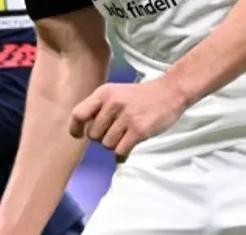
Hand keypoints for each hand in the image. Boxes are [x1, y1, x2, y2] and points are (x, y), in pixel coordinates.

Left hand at [70, 78, 188, 157]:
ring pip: (107, 145)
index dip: (76, 128)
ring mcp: (126, 117)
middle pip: (93, 135)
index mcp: (104, 93)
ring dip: (114, 145)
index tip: (78, 135)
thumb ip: (99, 107)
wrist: (169, 92)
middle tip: (115, 132)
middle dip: (101, 138)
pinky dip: (123, 153)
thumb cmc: (139, 96)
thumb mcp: (115, 92)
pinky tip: (129, 146)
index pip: (79, 114)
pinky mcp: (139, 130)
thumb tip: (84, 130)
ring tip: (126, 135)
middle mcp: (112, 103)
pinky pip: (120, 151)